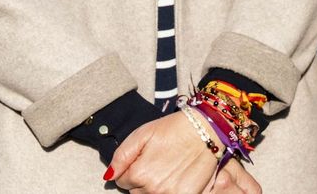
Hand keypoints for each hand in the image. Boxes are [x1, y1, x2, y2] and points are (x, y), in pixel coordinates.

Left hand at [108, 111, 261, 193]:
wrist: (207, 129)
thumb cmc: (174, 129)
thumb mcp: (143, 134)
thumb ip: (121, 156)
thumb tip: (109, 176)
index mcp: (138, 173)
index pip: (122, 182)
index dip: (131, 169)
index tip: (144, 159)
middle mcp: (152, 188)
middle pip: (136, 193)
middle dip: (142, 181)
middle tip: (157, 163)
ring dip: (155, 187)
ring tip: (167, 170)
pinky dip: (170, 190)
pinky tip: (177, 177)